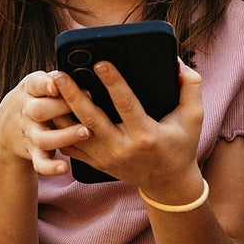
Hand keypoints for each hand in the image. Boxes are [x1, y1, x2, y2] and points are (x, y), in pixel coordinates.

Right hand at [0, 71, 93, 175]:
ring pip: (44, 137)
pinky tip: (64, 168)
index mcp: (28, 90)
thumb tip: (80, 69)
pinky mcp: (33, 152)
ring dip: (64, 135)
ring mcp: (30, 134)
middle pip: (40, 110)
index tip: (56, 85)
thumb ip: (54, 78)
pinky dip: (50, 167)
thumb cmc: (33, 100)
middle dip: (61, 107)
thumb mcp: (35, 84)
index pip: (34, 84)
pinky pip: (40, 162)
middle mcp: (27, 112)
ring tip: (85, 132)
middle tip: (87, 101)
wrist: (5, 130)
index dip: (45, 84)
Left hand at [52, 60, 205, 200]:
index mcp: (146, 135)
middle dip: (73, 95)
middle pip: (91, 118)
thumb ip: (190, 86)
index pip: (126, 105)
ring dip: (59, 110)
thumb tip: (176, 61)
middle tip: (58, 74)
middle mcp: (122, 148)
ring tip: (48, 88)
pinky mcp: (95, 163)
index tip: (100, 62)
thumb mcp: (194, 117)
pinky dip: (57, 129)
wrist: (168, 183)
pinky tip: (48, 110)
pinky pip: (70, 146)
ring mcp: (106, 158)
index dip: (113, 82)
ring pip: (74, 133)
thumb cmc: (181, 145)